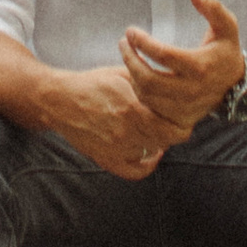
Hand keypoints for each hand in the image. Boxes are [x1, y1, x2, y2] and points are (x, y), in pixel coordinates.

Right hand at [42, 62, 185, 181]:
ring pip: (152, 153)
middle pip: (165, 141)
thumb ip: (146, 82)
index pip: (171, 126)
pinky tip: (151, 154)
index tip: (185, 116)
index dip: (182, 123)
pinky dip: (147, 165)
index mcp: (132, 108)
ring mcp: (116, 149)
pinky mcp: (107, 159)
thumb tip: (171, 83)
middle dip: (174, 132)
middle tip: (176, 124)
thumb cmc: (91, 85)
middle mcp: (126, 132)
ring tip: (159, 131)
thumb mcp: (121, 74)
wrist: (61, 101)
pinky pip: (134, 171)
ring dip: (159, 143)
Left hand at [120, 0, 245, 135]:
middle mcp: (192, 90)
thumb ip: (213, 7)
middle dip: (130, 60)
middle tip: (122, 43)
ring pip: (147, 95)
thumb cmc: (227, 50)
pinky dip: (139, 90)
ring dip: (132, 74)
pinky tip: (136, 73)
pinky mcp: (180, 117)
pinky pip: (151, 107)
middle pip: (149, 79)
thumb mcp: (227, 26)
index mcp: (200, 66)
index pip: (163, 55)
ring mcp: (185, 106)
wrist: (237, 86)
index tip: (130, 31)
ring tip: (127, 54)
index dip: (142, 42)